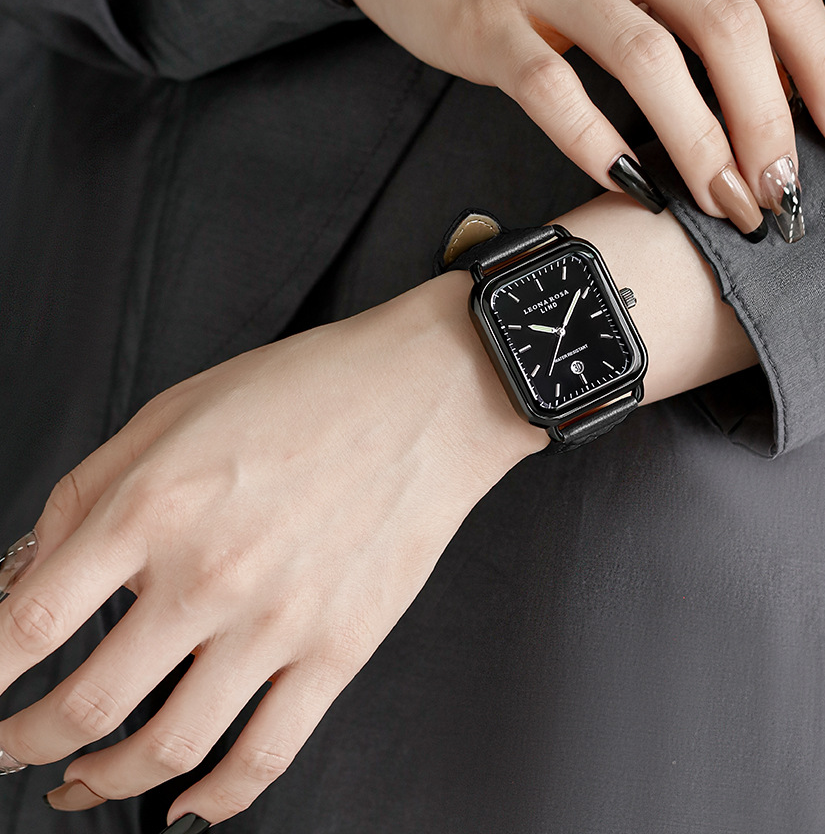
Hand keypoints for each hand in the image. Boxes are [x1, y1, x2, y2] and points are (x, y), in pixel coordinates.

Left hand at [0, 193, 756, 827]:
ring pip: (167, 747)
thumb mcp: (172, 412)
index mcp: (154, 506)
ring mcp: (278, 622)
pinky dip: (215, 803)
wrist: (426, 394)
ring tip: (79, 786)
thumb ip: (85, 494)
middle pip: (83, 707)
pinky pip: (265, 755)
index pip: (26, 627)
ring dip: (103, 784)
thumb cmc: (307, 389)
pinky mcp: (339, 649)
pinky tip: (185, 810)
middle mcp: (208, 575)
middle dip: (23, 744)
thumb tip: (27, 577)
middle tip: (10, 749)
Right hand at [245, 0, 824, 237]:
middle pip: (728, 27)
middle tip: (780, 194)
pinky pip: (556, 93)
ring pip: (652, 63)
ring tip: (724, 205)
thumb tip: (761, 86)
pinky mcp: (488, 20)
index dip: (823, 68)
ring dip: (701, 148)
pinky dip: (600, 148)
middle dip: (769, 127)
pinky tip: (630, 187)